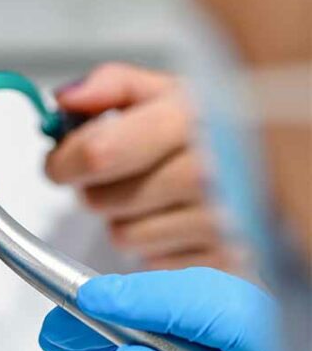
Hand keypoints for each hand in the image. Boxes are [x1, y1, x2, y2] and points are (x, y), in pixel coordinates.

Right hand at [39, 268, 311, 350]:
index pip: (223, 312)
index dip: (154, 300)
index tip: (93, 300)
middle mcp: (274, 347)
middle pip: (194, 302)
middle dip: (123, 311)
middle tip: (61, 331)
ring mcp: (250, 349)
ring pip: (176, 311)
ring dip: (114, 325)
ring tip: (64, 347)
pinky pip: (171, 331)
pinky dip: (126, 341)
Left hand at [46, 63, 244, 270]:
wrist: (289, 172)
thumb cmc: (221, 131)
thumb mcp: (173, 92)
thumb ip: (114, 87)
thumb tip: (66, 101)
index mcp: (193, 118)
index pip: (98, 153)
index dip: (65, 160)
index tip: (61, 162)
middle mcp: (213, 171)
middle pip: (100, 199)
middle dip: (97, 189)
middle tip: (125, 174)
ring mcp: (223, 222)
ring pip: (122, 235)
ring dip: (128, 219)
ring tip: (162, 197)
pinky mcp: (227, 263)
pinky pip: (152, 264)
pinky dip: (158, 247)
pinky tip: (184, 222)